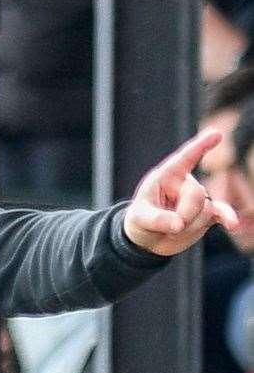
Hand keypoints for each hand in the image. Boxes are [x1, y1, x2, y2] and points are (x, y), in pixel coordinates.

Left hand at [123, 128, 239, 255]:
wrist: (149, 239)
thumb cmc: (141, 220)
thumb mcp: (140, 218)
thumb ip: (158, 220)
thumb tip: (178, 224)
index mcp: (167, 176)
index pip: (185, 158)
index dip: (200, 146)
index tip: (216, 133)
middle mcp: (186, 184)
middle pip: (196, 194)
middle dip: (185, 214)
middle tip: (171, 226)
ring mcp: (199, 199)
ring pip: (206, 210)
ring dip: (190, 225)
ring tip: (173, 229)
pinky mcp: (208, 214)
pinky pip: (221, 213)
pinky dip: (227, 218)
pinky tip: (232, 225)